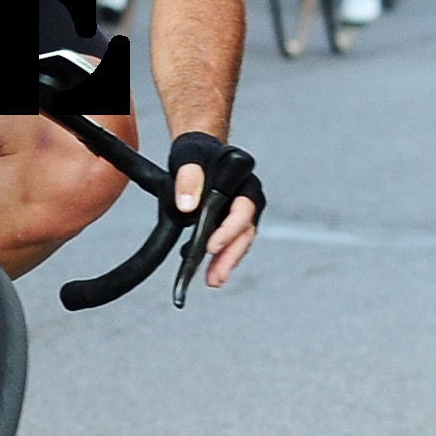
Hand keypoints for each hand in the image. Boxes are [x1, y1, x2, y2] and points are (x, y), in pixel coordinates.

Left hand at [168, 133, 265, 290]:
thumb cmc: (195, 154)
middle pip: (245, 232)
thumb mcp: (188, 160)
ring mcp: (242, 213)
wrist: (198, 154)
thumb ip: (187, 178)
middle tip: (215, 277)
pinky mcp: (231, 223)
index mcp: (244, 183)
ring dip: (226, 263)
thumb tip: (187, 205)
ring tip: (213, 280)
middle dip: (230, 256)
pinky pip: (229, 243)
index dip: (229, 230)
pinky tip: (207, 270)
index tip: (211, 246)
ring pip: (239, 242)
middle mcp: (249, 200)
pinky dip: (220, 258)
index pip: (243, 210)